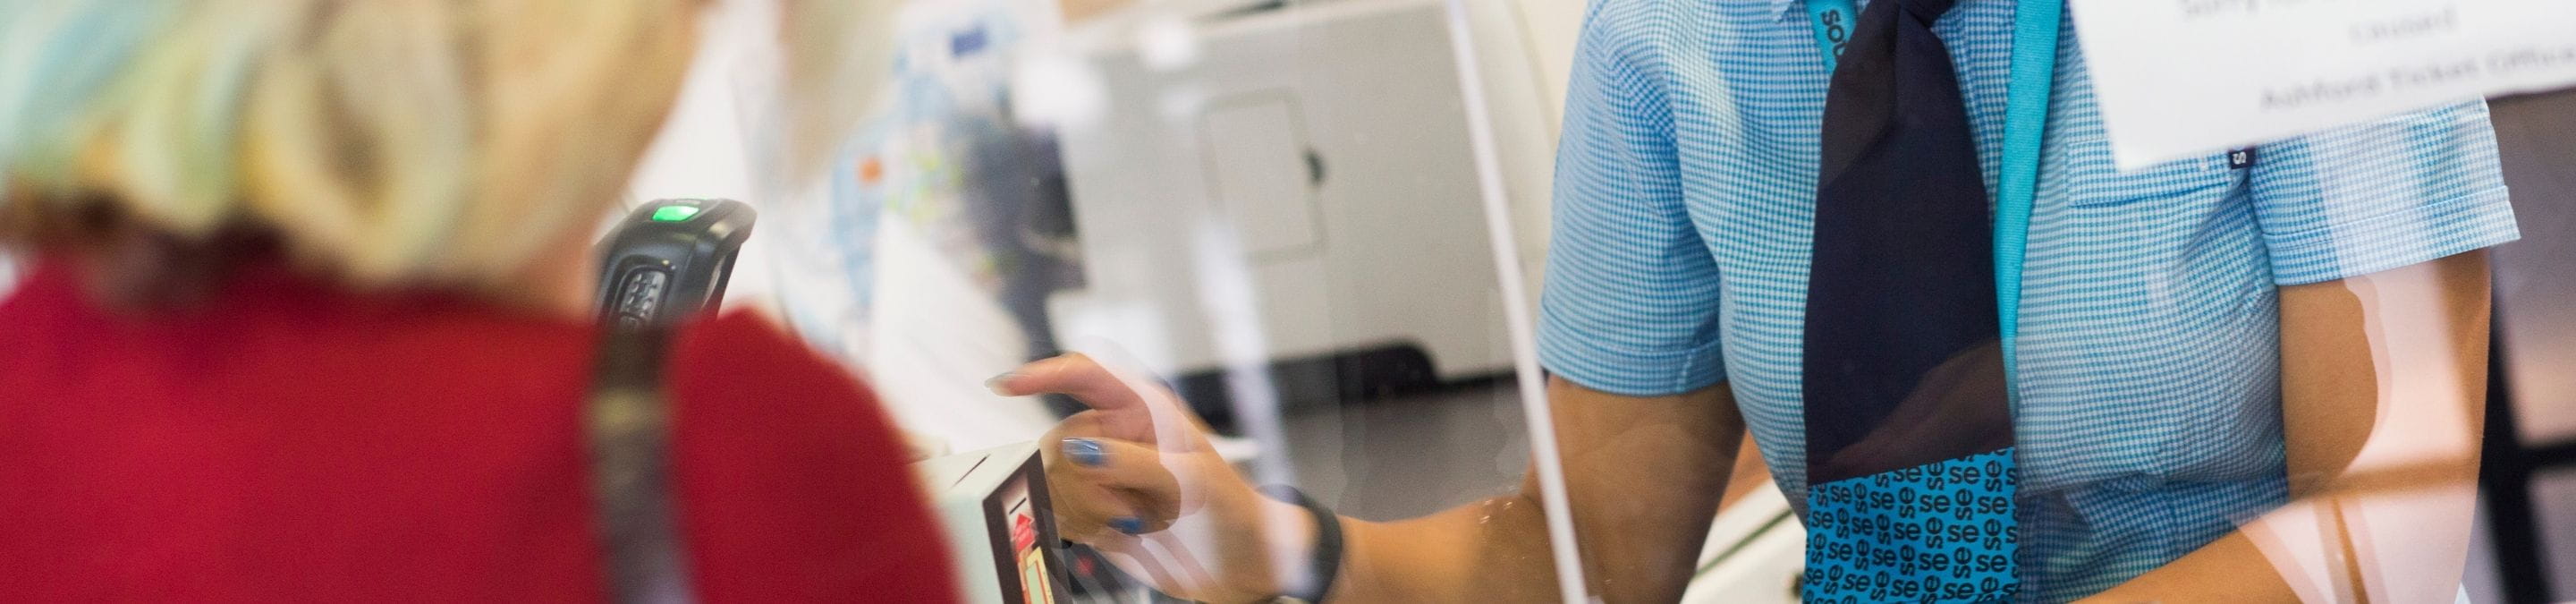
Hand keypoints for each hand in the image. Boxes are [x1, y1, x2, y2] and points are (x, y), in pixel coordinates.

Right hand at [991, 354, 1314, 603]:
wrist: (1237, 564)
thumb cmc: (1230, 509)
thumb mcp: (1191, 480)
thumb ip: (1134, 462)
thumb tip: (1081, 450)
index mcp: (1145, 408)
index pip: (1086, 375)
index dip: (1043, 374)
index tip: (1005, 385)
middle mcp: (1117, 434)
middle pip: (1061, 440)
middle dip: (1089, 479)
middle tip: (1133, 503)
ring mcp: (1103, 473)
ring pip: (1056, 481)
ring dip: (1094, 509)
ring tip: (1141, 520)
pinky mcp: (1093, 509)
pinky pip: (1061, 512)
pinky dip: (1088, 528)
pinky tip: (1125, 534)